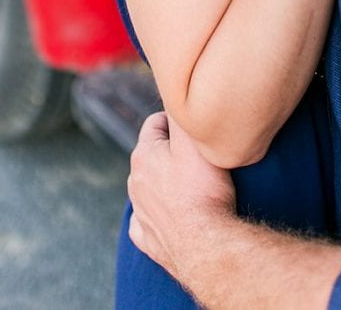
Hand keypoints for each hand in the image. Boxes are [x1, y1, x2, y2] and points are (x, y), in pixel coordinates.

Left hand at [127, 112, 236, 280]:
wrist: (206, 245)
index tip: (194, 129)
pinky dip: (157, 218)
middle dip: (169, 152)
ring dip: (164, 184)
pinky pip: (147, 224)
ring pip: (148, 188)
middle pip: (151, 156)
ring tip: (191, 187)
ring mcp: (139, 213)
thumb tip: (176, 95)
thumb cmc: (202, 191)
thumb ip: (182, 116)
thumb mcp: (194, 143)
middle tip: (197, 157)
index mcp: (142, 155)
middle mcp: (134, 182)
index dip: (175, 122)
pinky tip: (172, 219)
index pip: (154, 124)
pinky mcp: (148, 240)